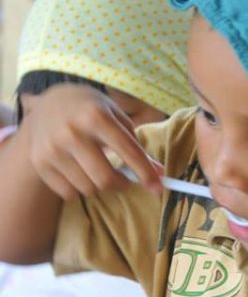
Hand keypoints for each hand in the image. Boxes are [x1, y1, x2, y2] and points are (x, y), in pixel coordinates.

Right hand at [23, 84, 161, 199]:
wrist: (46, 103)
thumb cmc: (90, 111)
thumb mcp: (115, 117)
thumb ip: (136, 145)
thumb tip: (159, 174)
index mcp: (96, 117)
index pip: (128, 152)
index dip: (145, 173)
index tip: (157, 188)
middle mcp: (72, 132)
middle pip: (106, 179)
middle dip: (121, 184)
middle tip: (123, 179)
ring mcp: (53, 148)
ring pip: (88, 189)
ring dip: (98, 185)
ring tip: (96, 168)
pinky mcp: (40, 161)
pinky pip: (69, 193)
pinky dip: (78, 188)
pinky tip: (78, 171)